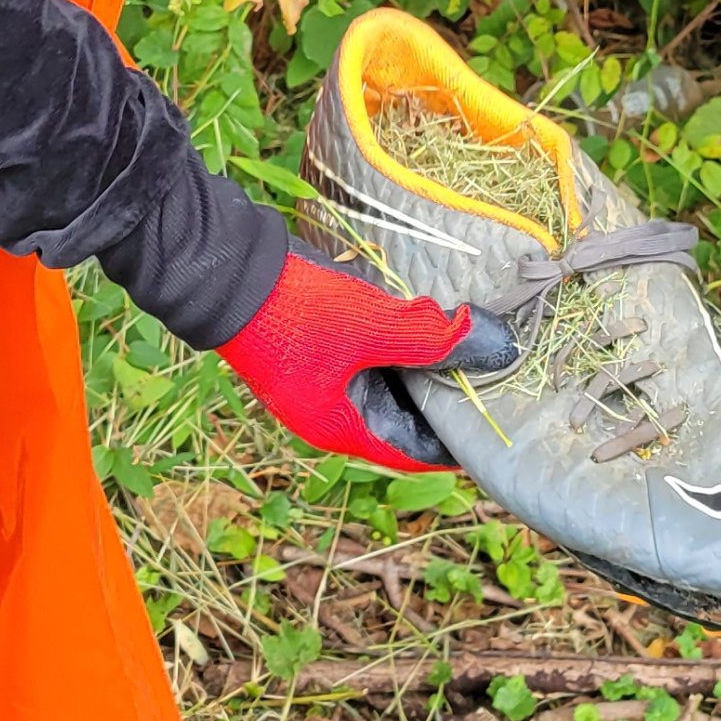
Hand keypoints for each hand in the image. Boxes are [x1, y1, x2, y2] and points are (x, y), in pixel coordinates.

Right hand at [218, 251, 517, 470]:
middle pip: (403, 415)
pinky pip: (371, 356)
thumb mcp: (371, 326)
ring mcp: (319, 378)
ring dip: (423, 366)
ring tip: (470, 347)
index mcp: (338, 426)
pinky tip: (427, 319)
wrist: (225, 269)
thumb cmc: (294, 311)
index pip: (411, 451)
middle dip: (444, 397)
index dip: (454, 444)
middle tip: (495, 378)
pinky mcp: (315, 346)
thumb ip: (431, 339)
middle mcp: (329, 410)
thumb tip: (495, 346)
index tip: (496, 430)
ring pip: (388, 381)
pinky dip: (400, 345)